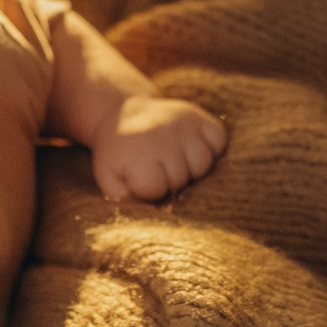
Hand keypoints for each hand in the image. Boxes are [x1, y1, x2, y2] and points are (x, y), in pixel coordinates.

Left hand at [92, 95, 228, 201]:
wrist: (123, 113)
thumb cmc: (118, 153)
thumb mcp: (108, 177)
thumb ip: (122, 200)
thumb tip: (148, 213)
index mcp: (140, 154)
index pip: (157, 190)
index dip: (150, 190)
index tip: (139, 177)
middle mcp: (165, 137)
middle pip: (182, 179)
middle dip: (171, 181)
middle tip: (157, 166)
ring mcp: (185, 125)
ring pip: (204, 163)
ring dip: (192, 167)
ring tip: (175, 159)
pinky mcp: (200, 117)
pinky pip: (219, 140)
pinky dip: (211, 147)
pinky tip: (191, 148)